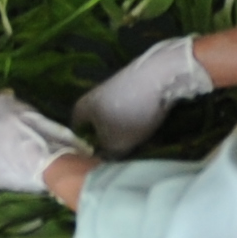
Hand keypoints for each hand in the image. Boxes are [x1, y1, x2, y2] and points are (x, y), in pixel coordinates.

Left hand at [0, 84, 87, 196]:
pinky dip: (22, 150)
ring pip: (2, 150)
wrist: (51, 162)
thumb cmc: (18, 132)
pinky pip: (16, 161)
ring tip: (26, 124)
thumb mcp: (0, 105)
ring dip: (10, 136)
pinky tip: (34, 141)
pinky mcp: (20, 185)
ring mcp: (1, 182)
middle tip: (12, 111)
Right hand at [74, 34, 213, 153]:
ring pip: (114, 116)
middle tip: (117, 155)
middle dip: (106, 139)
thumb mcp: (115, 143)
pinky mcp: (133, 84)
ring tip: (134, 143)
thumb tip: (102, 158)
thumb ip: (105, 154)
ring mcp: (114, 87)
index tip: (97, 160)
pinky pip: (128, 108)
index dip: (84, 148)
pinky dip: (135, 118)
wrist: (160, 77)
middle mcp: (93, 95)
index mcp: (81, 107)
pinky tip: (146, 127)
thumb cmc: (130, 113)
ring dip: (122, 130)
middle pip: (96, 124)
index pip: (76, 132)